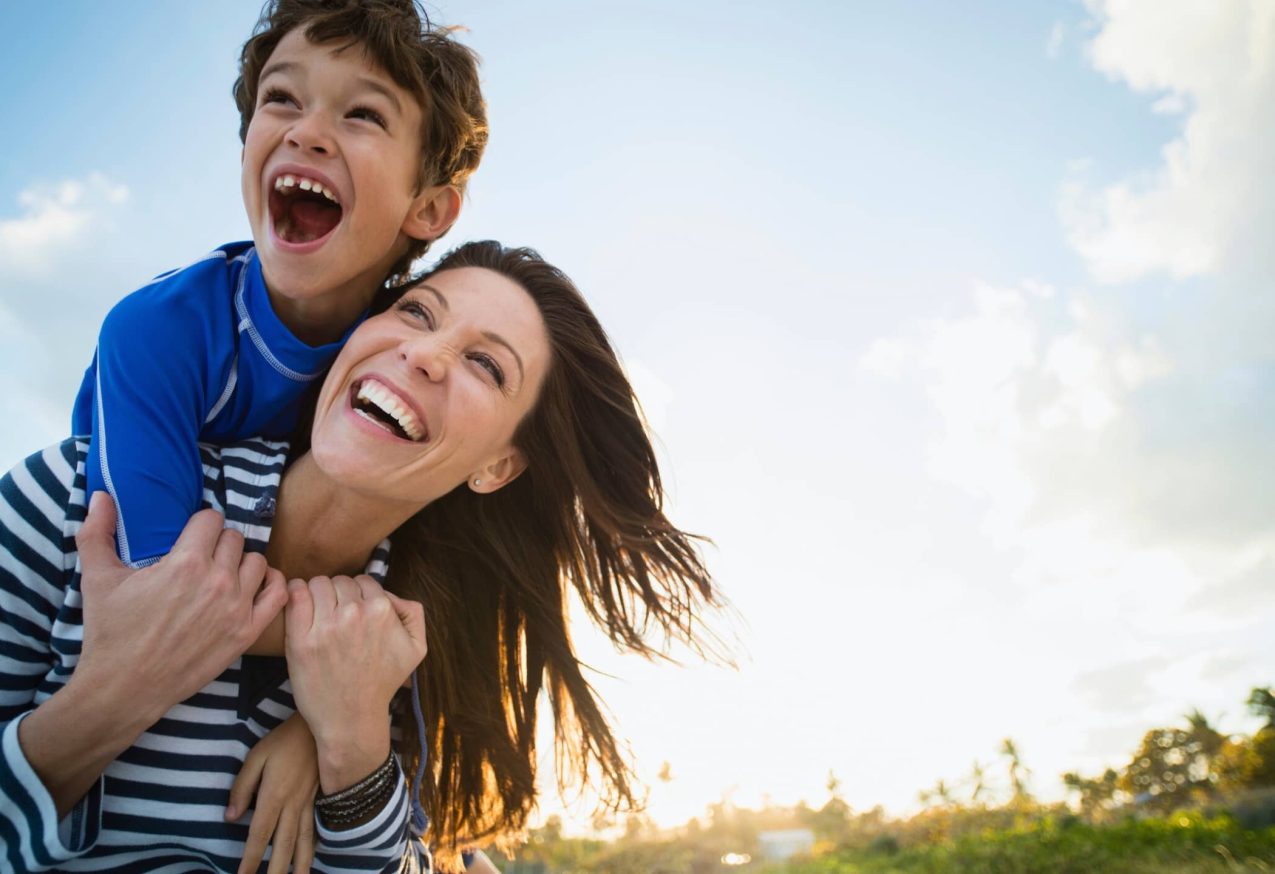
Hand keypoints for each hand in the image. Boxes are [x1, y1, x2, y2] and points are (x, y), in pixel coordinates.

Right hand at [73, 492, 288, 721]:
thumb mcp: (97, 579)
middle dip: (217, 544)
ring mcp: (236, 608)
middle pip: (234, 539)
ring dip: (241, 563)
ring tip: (222, 574)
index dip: (199, 525)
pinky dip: (272, 584)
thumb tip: (100, 495)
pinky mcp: (247, 632)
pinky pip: (278, 594)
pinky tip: (255, 585)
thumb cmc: (110, 633)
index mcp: (186, 563)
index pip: (212, 519)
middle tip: (200, 559)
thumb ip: (97, 531)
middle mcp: (217, 582)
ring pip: (257, 562)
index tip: (189, 537)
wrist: (124, 687)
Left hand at [228, 714, 317, 873]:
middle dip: (275, 871)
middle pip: (283, 846)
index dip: (250, 859)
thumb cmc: (284, 740)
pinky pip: (314, 830)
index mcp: (274, 796)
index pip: (259, 835)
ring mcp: (307, 804)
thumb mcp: (256, 756)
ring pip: (303, 842)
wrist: (320, 729)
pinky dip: (312, 849)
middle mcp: (292, 806)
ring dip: (298, 866)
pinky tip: (309, 859)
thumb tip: (231, 817)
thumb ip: (242, 787)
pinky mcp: (317, 801)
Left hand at [284, 574, 426, 791]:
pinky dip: (295, 592)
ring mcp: (326, 626)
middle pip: (340, 581)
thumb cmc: (382, 683)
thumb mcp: (417, 648)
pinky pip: (295, 595)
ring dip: (318, 594)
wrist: (352, 720)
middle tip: (336, 616)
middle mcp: (355, 614)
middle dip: (339, 594)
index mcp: (382, 611)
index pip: (364, 581)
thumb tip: (390, 594)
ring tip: (319, 613)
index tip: (354, 611)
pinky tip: (300, 603)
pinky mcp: (301, 639)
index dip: (359, 595)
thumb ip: (412, 612)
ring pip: (318, 583)